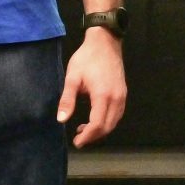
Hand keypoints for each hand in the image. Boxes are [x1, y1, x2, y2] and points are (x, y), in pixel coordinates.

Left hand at [59, 26, 128, 147]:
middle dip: (93, 136)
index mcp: (103, 96)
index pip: (97, 125)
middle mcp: (116, 98)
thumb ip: (67, 100)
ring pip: (114, 121)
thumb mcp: (72, 78)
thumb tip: (61, 120)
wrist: (105, 42)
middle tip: (78, 138)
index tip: (76, 142)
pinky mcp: (123, 93)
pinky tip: (96, 119)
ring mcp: (122, 96)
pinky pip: (118, 114)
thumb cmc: (86, 58)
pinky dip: (108, 121)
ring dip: (101, 130)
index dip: (87, 136)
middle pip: (107, 126)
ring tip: (85, 129)